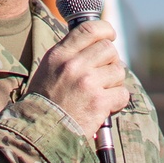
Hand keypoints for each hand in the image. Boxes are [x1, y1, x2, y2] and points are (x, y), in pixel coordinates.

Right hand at [29, 20, 129, 138]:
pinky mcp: (99, 102)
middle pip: (108, 49)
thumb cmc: (45, 103)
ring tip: (100, 93)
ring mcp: (87, 83)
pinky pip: (122, 93)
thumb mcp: (48, 70)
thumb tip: (97, 42)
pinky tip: (104, 107)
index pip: (89, 29)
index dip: (105, 30)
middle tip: (104, 75)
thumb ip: (69, 54)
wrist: (41, 134)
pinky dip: (117, 101)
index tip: (110, 36)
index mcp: (59, 55)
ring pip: (118, 71)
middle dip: (111, 61)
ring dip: (114, 83)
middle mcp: (73, 65)